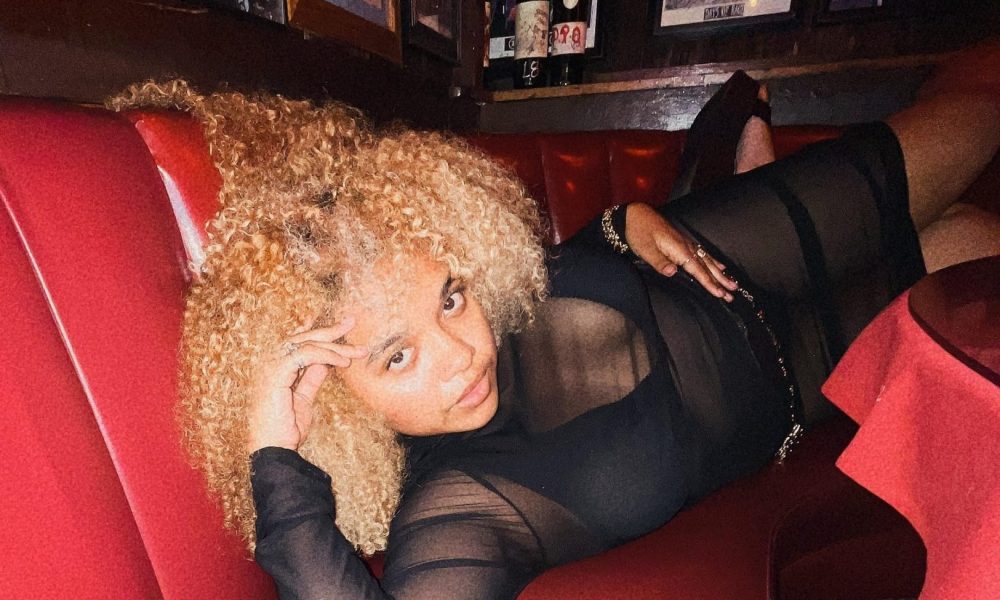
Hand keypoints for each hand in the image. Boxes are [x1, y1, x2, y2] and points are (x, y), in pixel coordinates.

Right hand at [246, 317, 367, 452]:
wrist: (273, 450)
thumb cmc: (286, 429)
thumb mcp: (304, 398)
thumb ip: (312, 378)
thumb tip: (328, 362)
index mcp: (276, 368)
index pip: (299, 342)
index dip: (319, 332)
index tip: (342, 326)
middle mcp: (270, 363)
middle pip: (302, 338)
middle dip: (329, 330)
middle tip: (351, 321)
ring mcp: (270, 366)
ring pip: (306, 344)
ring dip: (333, 346)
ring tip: (355, 353)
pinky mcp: (274, 373)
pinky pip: (304, 355)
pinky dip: (325, 355)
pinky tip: (342, 363)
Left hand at [624, 203, 737, 301]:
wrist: (636, 215)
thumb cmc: (639, 233)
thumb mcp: (645, 249)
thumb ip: (659, 262)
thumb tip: (673, 273)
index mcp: (679, 250)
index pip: (697, 270)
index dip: (709, 283)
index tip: (720, 294)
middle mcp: (686, 247)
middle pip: (707, 267)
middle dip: (720, 281)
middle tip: (733, 293)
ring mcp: (686, 244)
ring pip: (708, 261)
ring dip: (720, 274)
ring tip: (732, 283)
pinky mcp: (683, 243)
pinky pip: (703, 254)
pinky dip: (713, 262)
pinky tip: (720, 266)